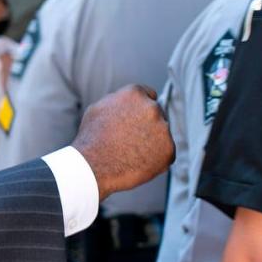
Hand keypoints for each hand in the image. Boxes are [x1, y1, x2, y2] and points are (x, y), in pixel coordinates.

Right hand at [71, 85, 173, 199]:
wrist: (93, 167)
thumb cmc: (91, 139)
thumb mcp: (98, 108)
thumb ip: (117, 101)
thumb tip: (124, 101)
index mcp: (135, 94)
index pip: (149, 95)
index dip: (141, 109)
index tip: (137, 120)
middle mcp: (152, 108)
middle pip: (157, 114)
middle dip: (147, 125)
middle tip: (131, 139)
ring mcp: (163, 128)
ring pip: (162, 134)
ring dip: (152, 141)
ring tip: (131, 153)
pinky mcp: (169, 150)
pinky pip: (166, 154)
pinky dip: (156, 159)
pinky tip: (138, 162)